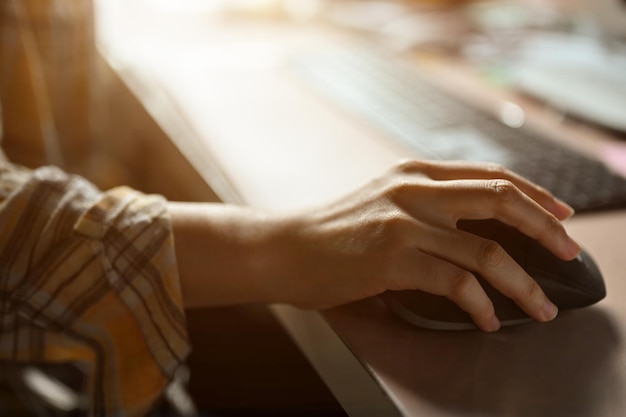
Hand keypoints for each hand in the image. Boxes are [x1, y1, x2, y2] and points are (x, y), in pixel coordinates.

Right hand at [266, 160, 578, 331]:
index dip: (533, 194)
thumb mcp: (383, 201)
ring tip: (538, 305)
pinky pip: (457, 284)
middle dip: (545, 228)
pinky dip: (481, 305)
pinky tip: (487, 318)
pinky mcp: (393, 259)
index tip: (559, 214)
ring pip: (487, 251)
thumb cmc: (333, 231)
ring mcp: (404, 223)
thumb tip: (473, 230)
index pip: (490, 175)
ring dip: (523, 283)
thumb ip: (425, 205)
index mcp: (414, 172)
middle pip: (501, 199)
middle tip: (568, 250)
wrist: (285, 247)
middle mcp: (414, 190)